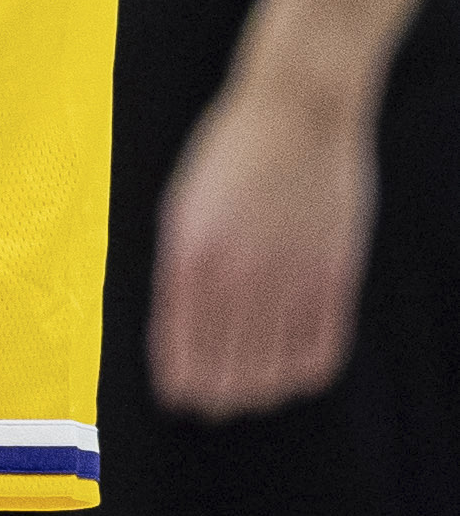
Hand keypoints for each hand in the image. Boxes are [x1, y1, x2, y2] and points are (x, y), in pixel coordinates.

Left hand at [151, 69, 375, 418]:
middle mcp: (239, 275)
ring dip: (261, 389)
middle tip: (217, 405)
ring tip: (253, 392)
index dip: (181, 382)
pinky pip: (321, 348)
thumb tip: (181, 329)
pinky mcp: (335, 275)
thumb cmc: (230, 155)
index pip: (182, 346)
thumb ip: (182, 268)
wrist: (295, 110)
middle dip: (219, 395)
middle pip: (228, 368)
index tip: (180, 401)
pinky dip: (307, 370)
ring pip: (274, 369)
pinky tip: (295, 371)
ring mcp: (290, 277)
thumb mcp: (183, 208)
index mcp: (190, 256)